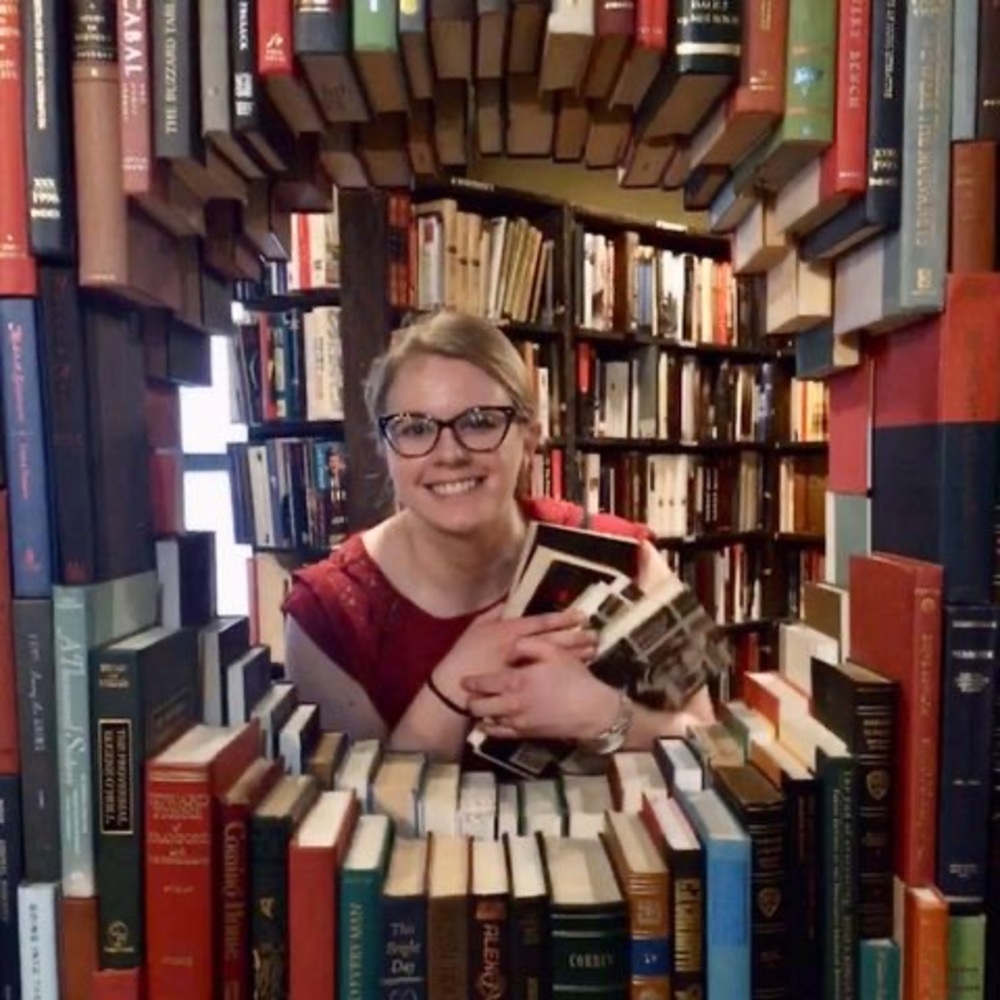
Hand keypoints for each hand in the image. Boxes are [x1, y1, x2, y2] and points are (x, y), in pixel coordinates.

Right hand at [431, 606, 596, 710]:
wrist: (455, 688)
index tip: (581, 616)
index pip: (542, 622)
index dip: (563, 618)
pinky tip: (577, 672)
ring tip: (593, 651)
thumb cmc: (465, 654)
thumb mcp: (477, 628)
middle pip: (555, 642)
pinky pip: (549, 679)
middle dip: (577, 638)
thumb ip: (494, 612)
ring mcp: (525, 670)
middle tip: (596, 635)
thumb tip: (508, 600)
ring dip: (576, 655)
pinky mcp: (525, 686)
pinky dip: (563, 675)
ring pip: (556, 661)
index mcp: (510, 631)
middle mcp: (521, 649)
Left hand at [461, 636, 619, 742]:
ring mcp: (518, 721)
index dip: (472, 682)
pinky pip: (500, 733)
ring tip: (478, 706)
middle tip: (468, 694)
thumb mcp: (554, 652)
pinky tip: (491, 721)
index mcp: (516, 681)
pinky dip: (491, 727)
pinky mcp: (526, 734)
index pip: (484, 683)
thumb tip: (510, 647)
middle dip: (471, 699)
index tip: (465, 680)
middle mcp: (512, 703)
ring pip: (488, 720)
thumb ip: (528, 644)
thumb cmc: (573, 678)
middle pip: (479, 706)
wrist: (591, 711)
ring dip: (481, 713)